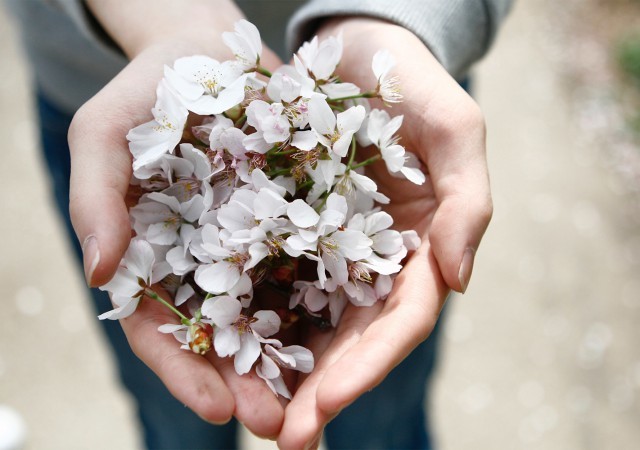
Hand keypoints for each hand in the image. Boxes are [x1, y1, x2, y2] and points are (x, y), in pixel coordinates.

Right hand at [68, 0, 286, 437]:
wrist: (207, 50)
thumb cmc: (146, 92)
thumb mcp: (104, 135)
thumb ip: (95, 199)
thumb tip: (99, 271)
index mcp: (153, 259)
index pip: (159, 330)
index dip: (183, 371)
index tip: (216, 409)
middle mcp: (205, 262)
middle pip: (222, 337)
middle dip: (247, 385)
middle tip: (278, 427)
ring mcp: (251, 243)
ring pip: (272, 313)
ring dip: (293, 362)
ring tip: (320, 401)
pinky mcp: (295, 218)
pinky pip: (312, 264)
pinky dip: (328, 301)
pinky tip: (354, 330)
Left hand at [277, 18, 492, 448]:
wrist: (356, 49)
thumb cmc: (411, 83)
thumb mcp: (454, 127)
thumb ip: (468, 200)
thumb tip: (458, 281)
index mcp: (420, 248)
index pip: (400, 323)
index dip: (367, 368)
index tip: (326, 404)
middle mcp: (376, 261)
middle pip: (352, 340)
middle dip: (321, 391)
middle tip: (281, 438)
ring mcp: (331, 251)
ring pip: (311, 324)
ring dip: (284, 375)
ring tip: (249, 416)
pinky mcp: (290, 230)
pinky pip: (271, 281)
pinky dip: (254, 321)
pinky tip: (227, 354)